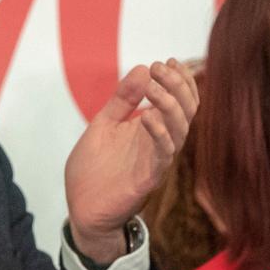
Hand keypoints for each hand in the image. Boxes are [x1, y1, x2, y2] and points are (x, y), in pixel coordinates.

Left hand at [66, 59, 199, 264]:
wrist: (82, 208)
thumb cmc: (93, 169)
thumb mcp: (104, 124)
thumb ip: (122, 100)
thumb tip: (142, 69)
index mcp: (152, 129)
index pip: (180, 101)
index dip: (180, 80)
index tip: (167, 61)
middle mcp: (160, 143)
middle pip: (186, 111)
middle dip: (178, 86)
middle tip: (160, 68)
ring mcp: (156, 160)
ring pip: (180, 130)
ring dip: (170, 105)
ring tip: (153, 88)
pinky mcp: (148, 178)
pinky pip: (163, 155)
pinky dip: (159, 134)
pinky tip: (147, 117)